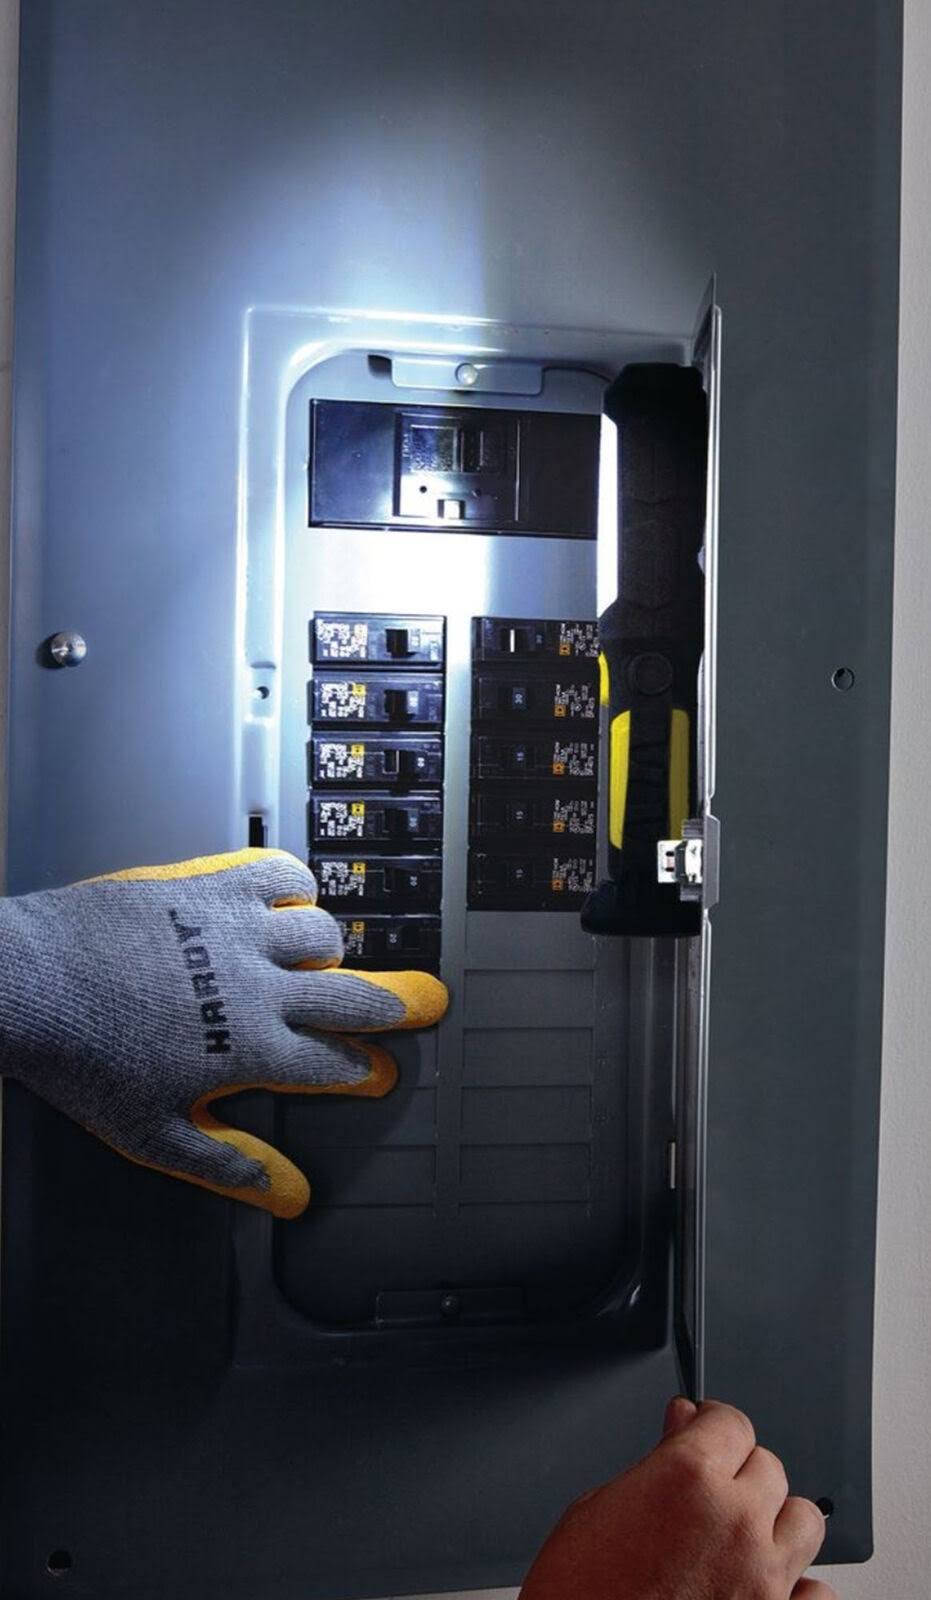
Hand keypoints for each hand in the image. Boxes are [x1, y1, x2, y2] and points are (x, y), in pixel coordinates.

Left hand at [0, 848, 446, 1216]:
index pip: (339, 1066)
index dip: (368, 1073)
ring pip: (323, 934)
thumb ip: (230, 1164)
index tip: (379, 1075)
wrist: (28, 982)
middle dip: (399, 1005)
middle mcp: (259, 987)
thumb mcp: (154, 1134)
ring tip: (319, 964)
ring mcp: (238, 930)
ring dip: (327, 953)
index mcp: (252, 1051)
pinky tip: (285, 901)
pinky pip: (281, 872)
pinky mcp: (210, 885)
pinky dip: (293, 886)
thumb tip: (289, 1197)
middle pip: (357, 997)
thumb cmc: (82, 1060)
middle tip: (423, 1002)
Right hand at [520, 1398, 836, 1599]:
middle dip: (739, 1473)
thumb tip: (683, 1423)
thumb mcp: (596, 1509)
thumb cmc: (576, 1595)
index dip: (712, 1427)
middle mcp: (736, 1522)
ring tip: (741, 1538)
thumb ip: (655, 1462)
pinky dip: (798, 1588)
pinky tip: (765, 1587)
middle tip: (706, 1495)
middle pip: (769, 1467)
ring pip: (804, 1521)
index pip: (732, 1422)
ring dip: (776, 1522)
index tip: (704, 1433)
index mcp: (688, 1478)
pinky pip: (818, 1591)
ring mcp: (764, 1579)